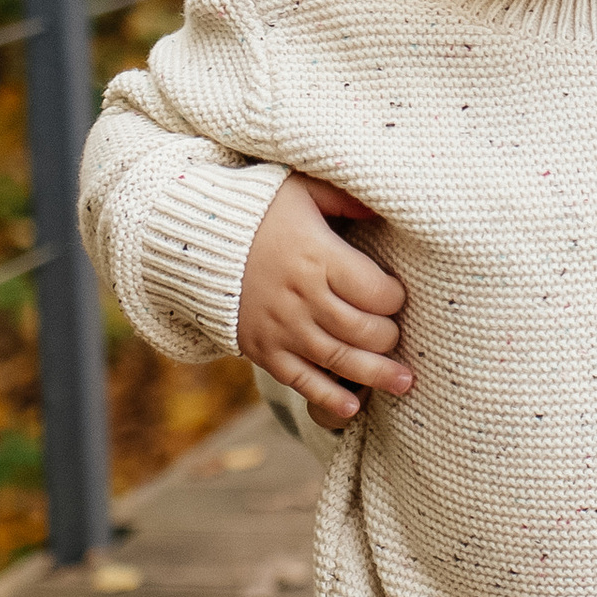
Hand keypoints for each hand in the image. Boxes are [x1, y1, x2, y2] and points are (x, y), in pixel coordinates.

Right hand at [234, 175, 412, 425]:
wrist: (192, 241)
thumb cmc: (255, 210)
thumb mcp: (300, 188)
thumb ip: (344, 197)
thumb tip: (383, 208)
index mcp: (317, 257)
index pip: (376, 292)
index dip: (395, 297)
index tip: (395, 294)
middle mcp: (302, 298)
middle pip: (364, 331)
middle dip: (390, 336)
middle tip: (396, 333)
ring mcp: (282, 328)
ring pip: (340, 360)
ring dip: (377, 375)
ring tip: (404, 383)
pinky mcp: (263, 350)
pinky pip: (301, 380)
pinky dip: (329, 398)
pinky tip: (354, 407)